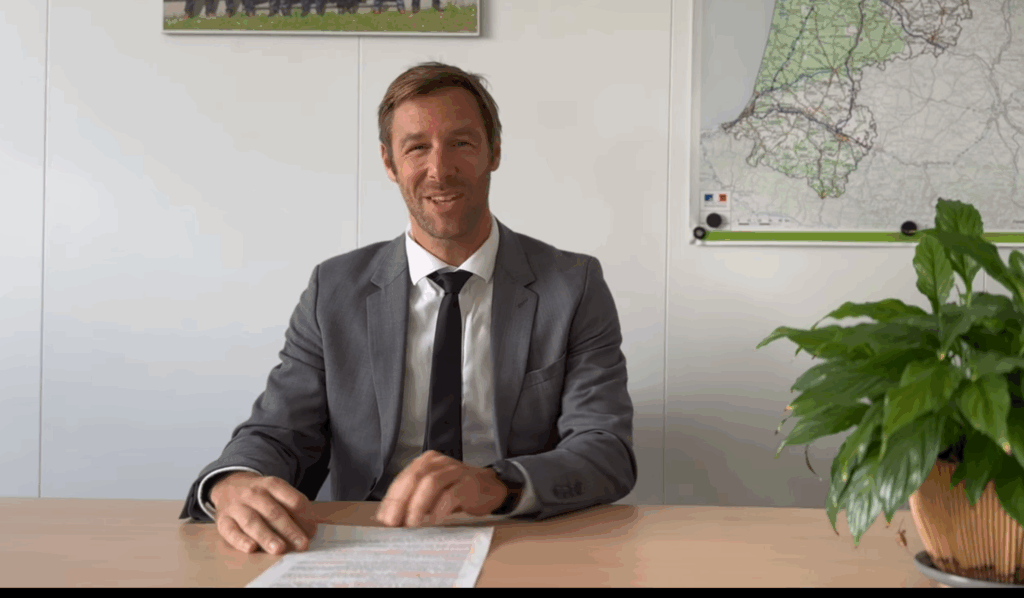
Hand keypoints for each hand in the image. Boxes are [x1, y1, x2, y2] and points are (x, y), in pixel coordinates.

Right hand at [210, 472, 327, 554]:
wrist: (228, 484)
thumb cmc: (260, 495)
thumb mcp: (276, 492)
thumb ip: (292, 507)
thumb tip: (309, 531)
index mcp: (272, 484)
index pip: (292, 499)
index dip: (305, 516)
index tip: (312, 531)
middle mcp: (254, 493)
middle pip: (274, 512)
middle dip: (289, 530)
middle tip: (302, 544)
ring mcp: (236, 506)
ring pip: (253, 521)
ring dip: (267, 536)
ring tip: (280, 549)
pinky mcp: (222, 520)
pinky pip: (230, 531)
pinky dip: (240, 540)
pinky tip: (251, 548)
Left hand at [374, 451, 508, 526]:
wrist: (489, 487)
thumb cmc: (456, 491)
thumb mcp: (432, 493)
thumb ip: (413, 499)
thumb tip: (389, 517)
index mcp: (426, 462)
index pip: (404, 478)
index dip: (392, 498)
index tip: (384, 518)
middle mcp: (439, 462)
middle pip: (415, 478)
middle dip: (401, 502)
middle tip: (394, 522)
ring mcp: (455, 471)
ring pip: (432, 483)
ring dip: (418, 505)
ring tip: (412, 523)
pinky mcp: (469, 483)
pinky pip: (452, 494)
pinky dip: (440, 508)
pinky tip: (433, 520)